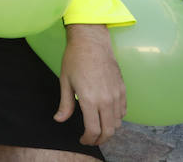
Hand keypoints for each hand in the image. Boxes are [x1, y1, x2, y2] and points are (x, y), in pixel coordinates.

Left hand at [56, 23, 124, 145]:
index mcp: (89, 100)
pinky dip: (116, 118)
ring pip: (117, 123)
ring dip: (109, 129)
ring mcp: (117, 95)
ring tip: (98, 129)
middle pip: (108, 131)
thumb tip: (59, 119)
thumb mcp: (65, 82)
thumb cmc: (75, 60)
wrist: (92, 43)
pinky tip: (107, 116)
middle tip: (91, 140)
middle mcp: (106, 100)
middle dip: (100, 139)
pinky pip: (123, 111)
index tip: (82, 140)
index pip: (93, 129)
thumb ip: (65, 104)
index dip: (88, 139)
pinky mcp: (123, 90)